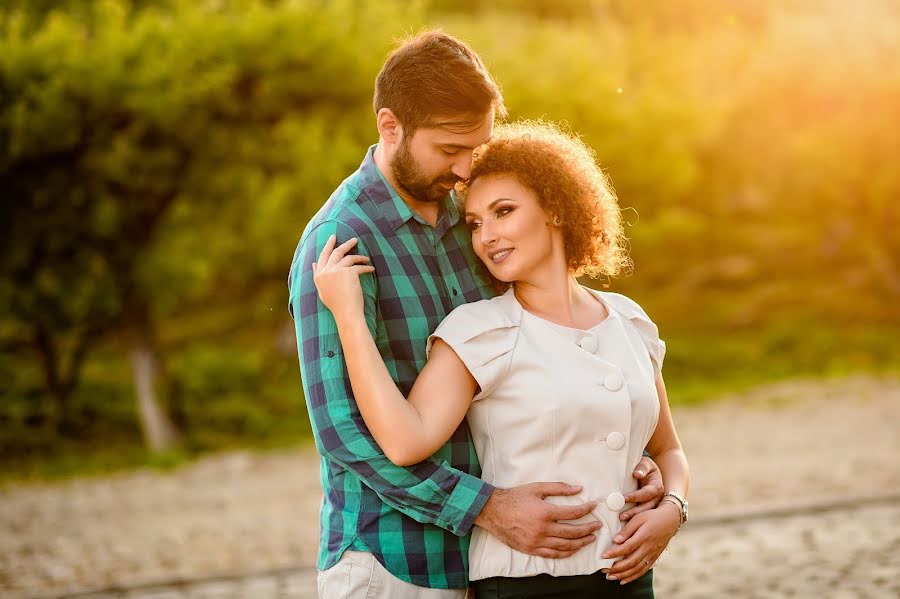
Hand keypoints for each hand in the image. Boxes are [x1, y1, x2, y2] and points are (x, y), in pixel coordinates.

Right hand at [312, 235, 373, 321]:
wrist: (346, 312)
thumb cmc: (336, 305)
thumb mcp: (322, 290)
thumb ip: (317, 275)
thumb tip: (314, 263)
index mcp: (319, 276)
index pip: (322, 256)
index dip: (328, 246)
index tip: (333, 238)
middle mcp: (326, 271)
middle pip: (335, 252)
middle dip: (345, 244)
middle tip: (353, 239)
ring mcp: (336, 270)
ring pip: (348, 256)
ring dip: (359, 256)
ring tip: (366, 258)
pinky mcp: (349, 272)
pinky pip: (359, 266)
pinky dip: (366, 267)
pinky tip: (371, 268)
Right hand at [474, 483, 601, 558]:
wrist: (493, 511)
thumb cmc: (515, 497)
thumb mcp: (536, 488)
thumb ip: (558, 487)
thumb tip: (578, 488)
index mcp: (545, 512)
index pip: (573, 513)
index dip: (586, 510)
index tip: (593, 506)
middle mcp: (543, 529)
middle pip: (573, 532)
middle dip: (588, 529)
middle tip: (597, 526)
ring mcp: (537, 541)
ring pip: (565, 546)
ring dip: (581, 543)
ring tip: (590, 539)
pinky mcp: (531, 549)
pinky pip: (553, 554)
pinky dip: (566, 553)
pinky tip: (573, 549)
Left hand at [603, 501, 680, 583]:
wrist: (670, 520)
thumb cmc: (652, 516)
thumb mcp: (639, 517)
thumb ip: (628, 529)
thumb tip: (616, 540)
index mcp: (644, 536)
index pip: (627, 547)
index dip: (615, 553)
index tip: (603, 556)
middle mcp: (648, 548)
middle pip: (631, 561)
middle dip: (616, 567)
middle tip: (604, 569)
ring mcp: (652, 554)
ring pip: (637, 569)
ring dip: (623, 574)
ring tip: (610, 577)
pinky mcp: (654, 558)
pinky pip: (643, 570)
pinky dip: (633, 577)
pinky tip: (623, 580)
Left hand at [620, 456, 662, 521]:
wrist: (650, 472)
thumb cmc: (646, 467)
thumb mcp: (646, 463)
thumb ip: (642, 467)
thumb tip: (637, 474)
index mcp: (657, 487)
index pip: (646, 493)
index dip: (635, 496)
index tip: (623, 499)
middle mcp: (658, 498)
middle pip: (647, 507)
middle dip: (634, 512)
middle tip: (621, 516)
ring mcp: (655, 505)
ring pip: (646, 515)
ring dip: (634, 519)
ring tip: (622, 521)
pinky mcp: (650, 510)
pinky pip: (644, 518)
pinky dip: (635, 522)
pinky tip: (626, 526)